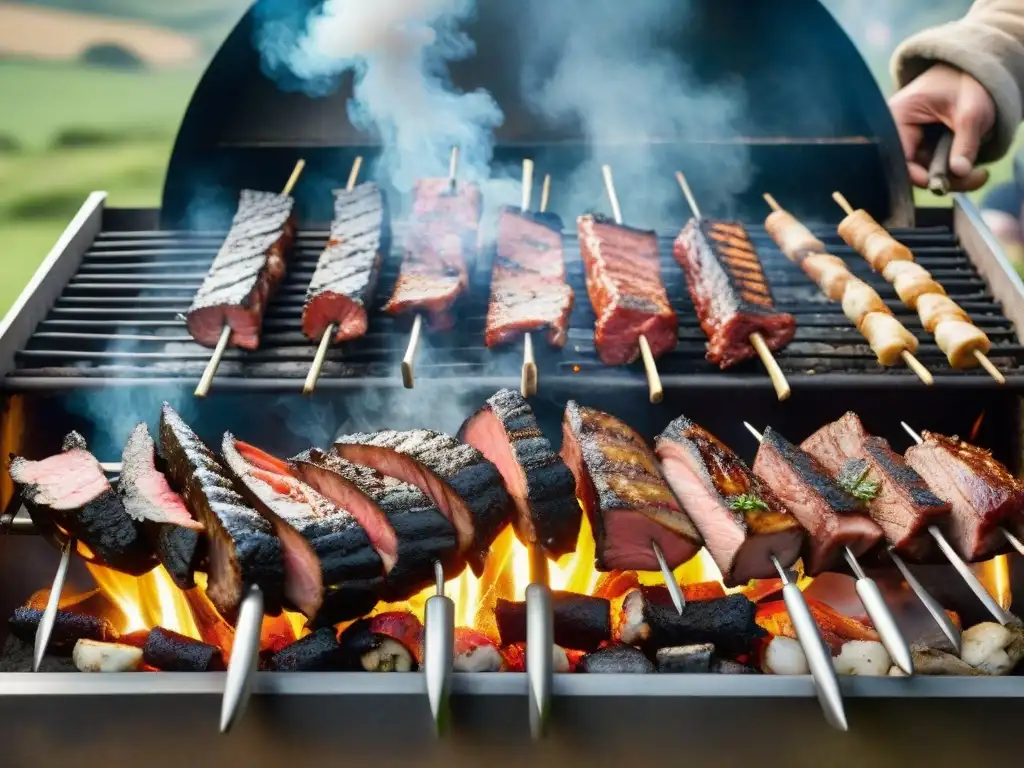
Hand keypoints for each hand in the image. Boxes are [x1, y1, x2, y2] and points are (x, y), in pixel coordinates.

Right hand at [888, 63, 995, 190]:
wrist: (975, 71)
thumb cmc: (969, 82)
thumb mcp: (972, 112)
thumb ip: (965, 143)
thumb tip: (959, 173)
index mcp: (898, 117)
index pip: (899, 157)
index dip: (918, 175)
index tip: (943, 183)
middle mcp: (898, 131)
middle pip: (912, 168)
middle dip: (943, 179)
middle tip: (976, 178)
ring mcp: (911, 140)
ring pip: (925, 171)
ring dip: (952, 177)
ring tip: (980, 174)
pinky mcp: (924, 146)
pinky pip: (933, 166)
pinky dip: (953, 171)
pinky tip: (971, 169)